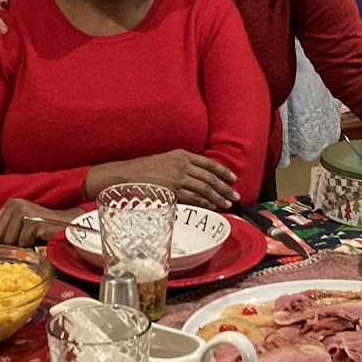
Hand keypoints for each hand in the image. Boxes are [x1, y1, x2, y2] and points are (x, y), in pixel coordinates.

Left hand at [0, 198, 67, 246]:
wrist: (66, 226)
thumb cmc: (43, 229)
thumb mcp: (20, 228)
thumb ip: (4, 233)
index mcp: (10, 204)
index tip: (10, 245)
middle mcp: (15, 204)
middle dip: (9, 245)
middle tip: (24, 242)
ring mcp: (23, 211)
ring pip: (9, 240)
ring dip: (21, 245)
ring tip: (32, 239)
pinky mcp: (32, 220)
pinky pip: (22, 242)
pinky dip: (31, 245)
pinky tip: (39, 237)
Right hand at [85, 151, 238, 210]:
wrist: (126, 175)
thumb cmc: (144, 170)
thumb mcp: (165, 160)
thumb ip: (182, 165)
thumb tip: (198, 176)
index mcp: (181, 155)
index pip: (208, 163)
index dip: (223, 171)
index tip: (233, 178)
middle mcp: (182, 164)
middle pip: (210, 177)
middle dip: (225, 187)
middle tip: (235, 196)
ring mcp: (178, 178)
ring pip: (205, 188)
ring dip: (218, 197)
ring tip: (228, 204)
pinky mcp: (173, 191)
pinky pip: (194, 198)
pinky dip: (205, 202)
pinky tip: (212, 206)